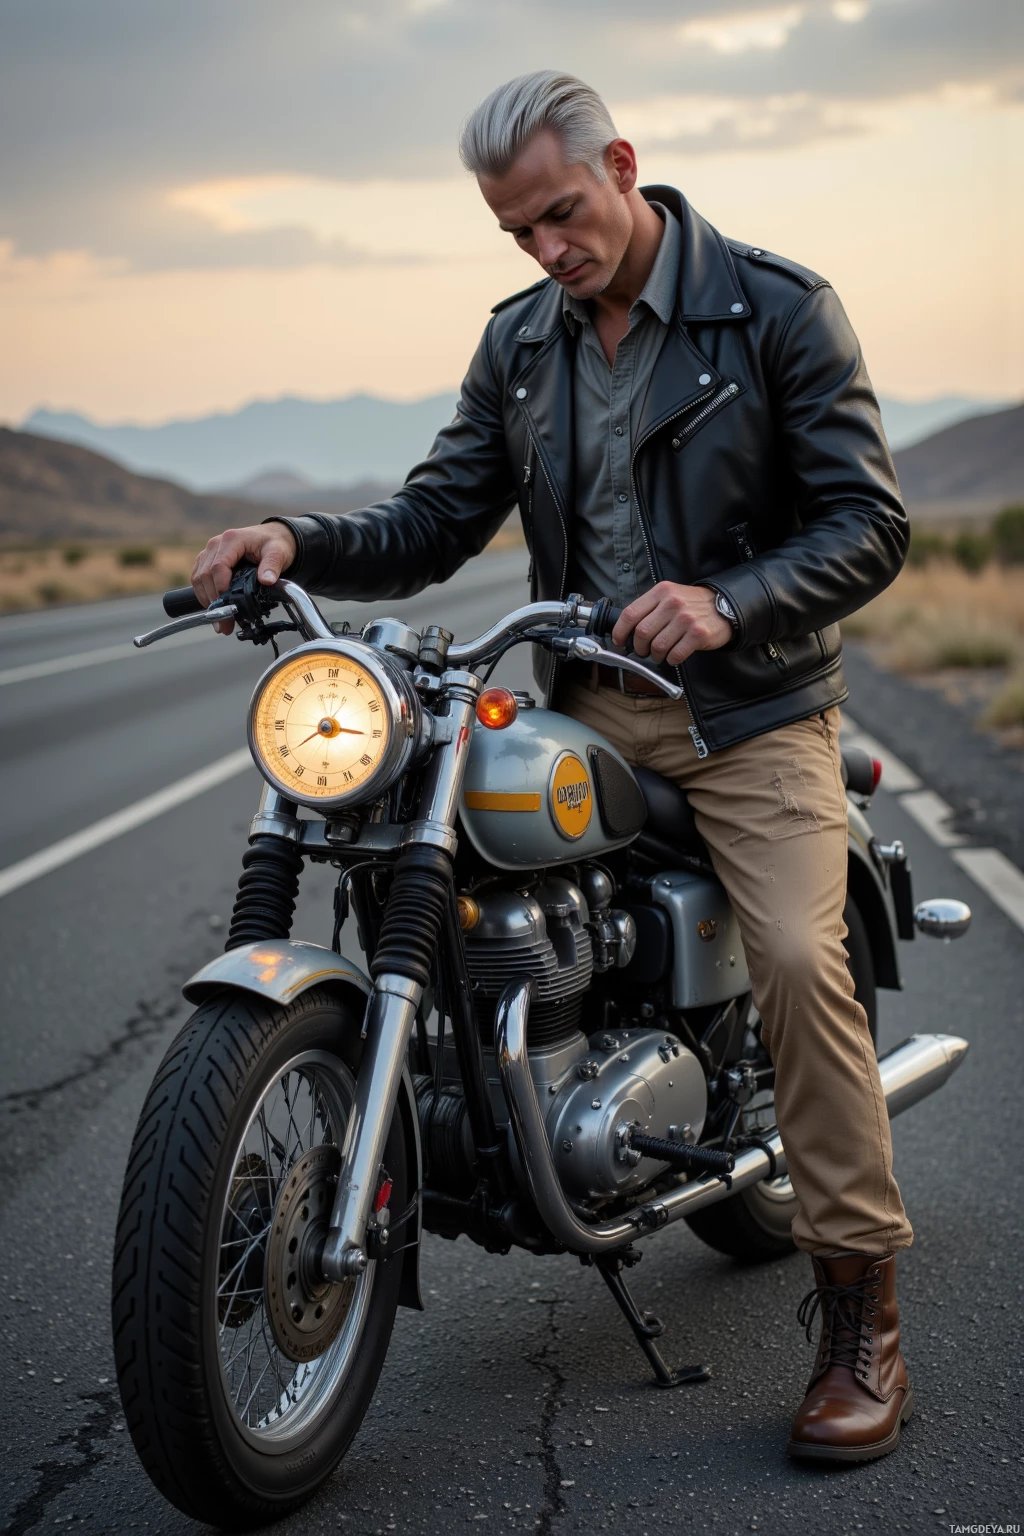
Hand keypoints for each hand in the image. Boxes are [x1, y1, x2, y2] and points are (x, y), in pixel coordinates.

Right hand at [191, 522, 296, 633]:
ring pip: (198, 579)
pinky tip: (215, 610)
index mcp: (232, 540)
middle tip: (225, 624)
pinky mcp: (206, 561)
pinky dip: (204, 596)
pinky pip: (198, 579)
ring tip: (220, 622)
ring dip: (207, 601)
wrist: (271, 537)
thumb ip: (272, 565)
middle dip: (214, 601)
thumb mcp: (278, 552)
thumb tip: (266, 580)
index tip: (229, 605)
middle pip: (205, 575)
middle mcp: (215, 545)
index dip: (221, 587)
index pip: (218, 566)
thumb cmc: (274, 544)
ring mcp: (209, 553)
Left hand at [612, 581, 732, 665]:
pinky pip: (675, 655)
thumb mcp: (670, 595)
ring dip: (656, 655)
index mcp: (661, 592)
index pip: (630, 614)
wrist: (725, 606)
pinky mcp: (698, 634)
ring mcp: (686, 619)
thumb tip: (626, 630)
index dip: (620, 632)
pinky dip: (671, 659)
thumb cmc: (692, 605)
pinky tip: (674, 655)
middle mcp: (672, 603)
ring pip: (657, 646)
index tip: (619, 642)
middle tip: (643, 651)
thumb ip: (650, 607)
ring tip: (660, 654)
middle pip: (642, 633)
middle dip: (639, 647)